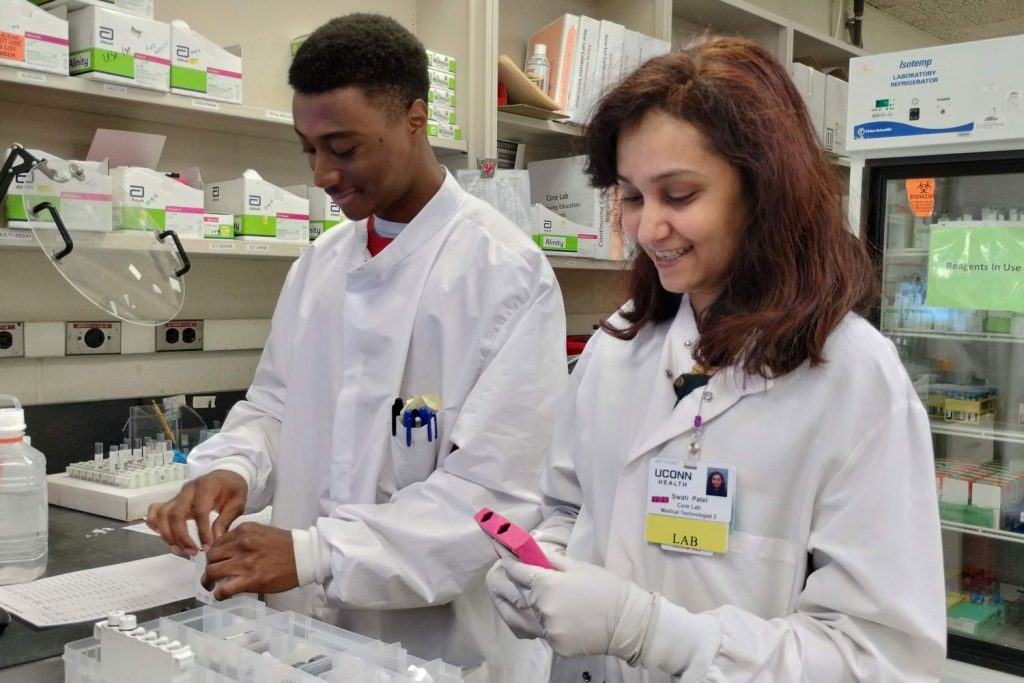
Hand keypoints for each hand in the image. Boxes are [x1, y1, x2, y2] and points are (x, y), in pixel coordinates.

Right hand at [146, 470, 247, 554]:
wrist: (226, 475)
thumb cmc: (233, 489)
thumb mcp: (238, 503)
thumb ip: (225, 520)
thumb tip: (215, 540)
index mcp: (207, 487)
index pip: (199, 511)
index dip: (202, 531)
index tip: (207, 547)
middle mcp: (188, 489)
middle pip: (176, 514)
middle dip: (182, 537)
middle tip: (193, 552)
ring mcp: (178, 495)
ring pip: (163, 514)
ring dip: (168, 535)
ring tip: (180, 550)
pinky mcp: (173, 500)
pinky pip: (156, 511)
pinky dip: (155, 524)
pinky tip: (166, 537)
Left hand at [201, 522, 298, 599]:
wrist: (304, 556)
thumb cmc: (286, 545)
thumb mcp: (261, 532)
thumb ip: (243, 538)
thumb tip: (226, 551)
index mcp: (244, 530)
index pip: (217, 542)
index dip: (214, 554)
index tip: (216, 561)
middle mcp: (241, 544)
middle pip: (211, 557)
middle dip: (208, 566)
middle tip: (211, 575)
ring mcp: (245, 562)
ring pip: (212, 572)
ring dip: (208, 581)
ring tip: (211, 586)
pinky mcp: (250, 580)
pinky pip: (224, 589)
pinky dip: (218, 594)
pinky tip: (221, 596)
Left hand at [487, 555, 656, 662]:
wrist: (629, 622)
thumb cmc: (606, 588)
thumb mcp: (578, 566)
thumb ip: (549, 558)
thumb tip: (528, 548)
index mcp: (547, 585)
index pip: (518, 573)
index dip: (509, 563)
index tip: (502, 557)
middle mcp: (542, 609)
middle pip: (516, 596)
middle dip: (505, 584)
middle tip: (498, 575)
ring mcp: (548, 631)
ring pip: (521, 618)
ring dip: (511, 607)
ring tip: (507, 596)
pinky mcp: (555, 646)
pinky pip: (538, 632)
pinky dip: (534, 623)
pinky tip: (533, 614)